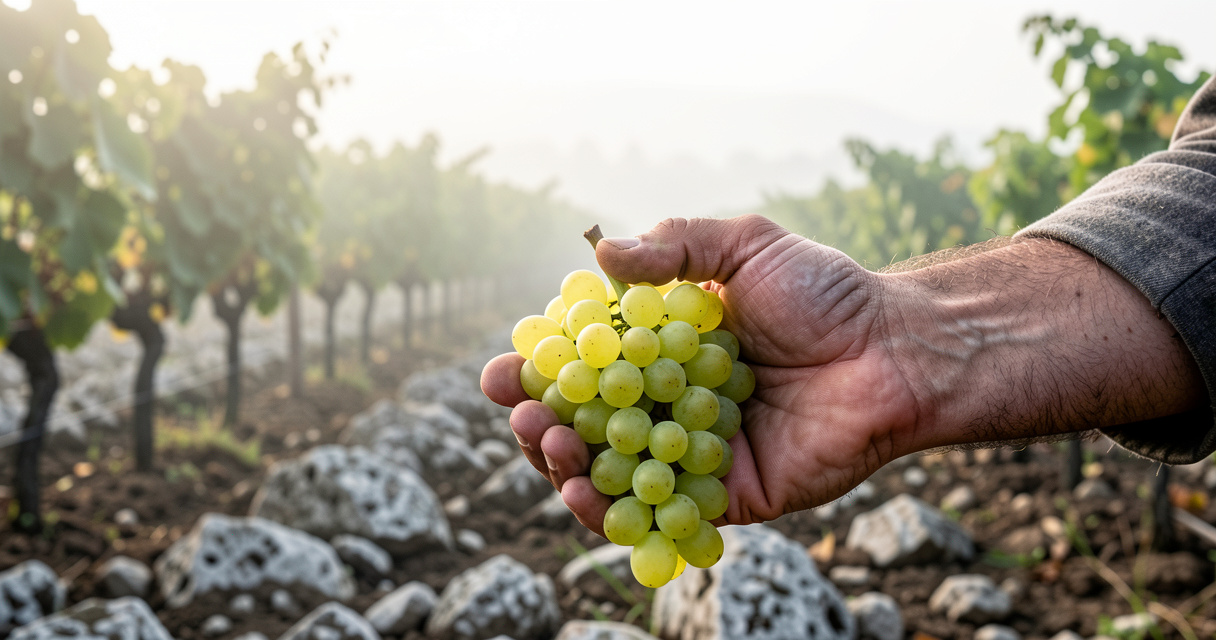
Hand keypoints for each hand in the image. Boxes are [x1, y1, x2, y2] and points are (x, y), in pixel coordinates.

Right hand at [481, 215, 919, 533]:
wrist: (895, 351)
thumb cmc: (826, 294)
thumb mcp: (745, 247)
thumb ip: (676, 245)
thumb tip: (604, 250)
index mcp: (665, 352)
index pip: (586, 368)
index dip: (540, 372)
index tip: (503, 371)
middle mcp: (670, 406)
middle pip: (586, 427)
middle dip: (541, 426)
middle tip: (522, 415)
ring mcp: (693, 456)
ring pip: (611, 475)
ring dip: (564, 469)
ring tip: (548, 443)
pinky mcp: (724, 498)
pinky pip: (657, 514)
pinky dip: (613, 514)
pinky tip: (584, 496)